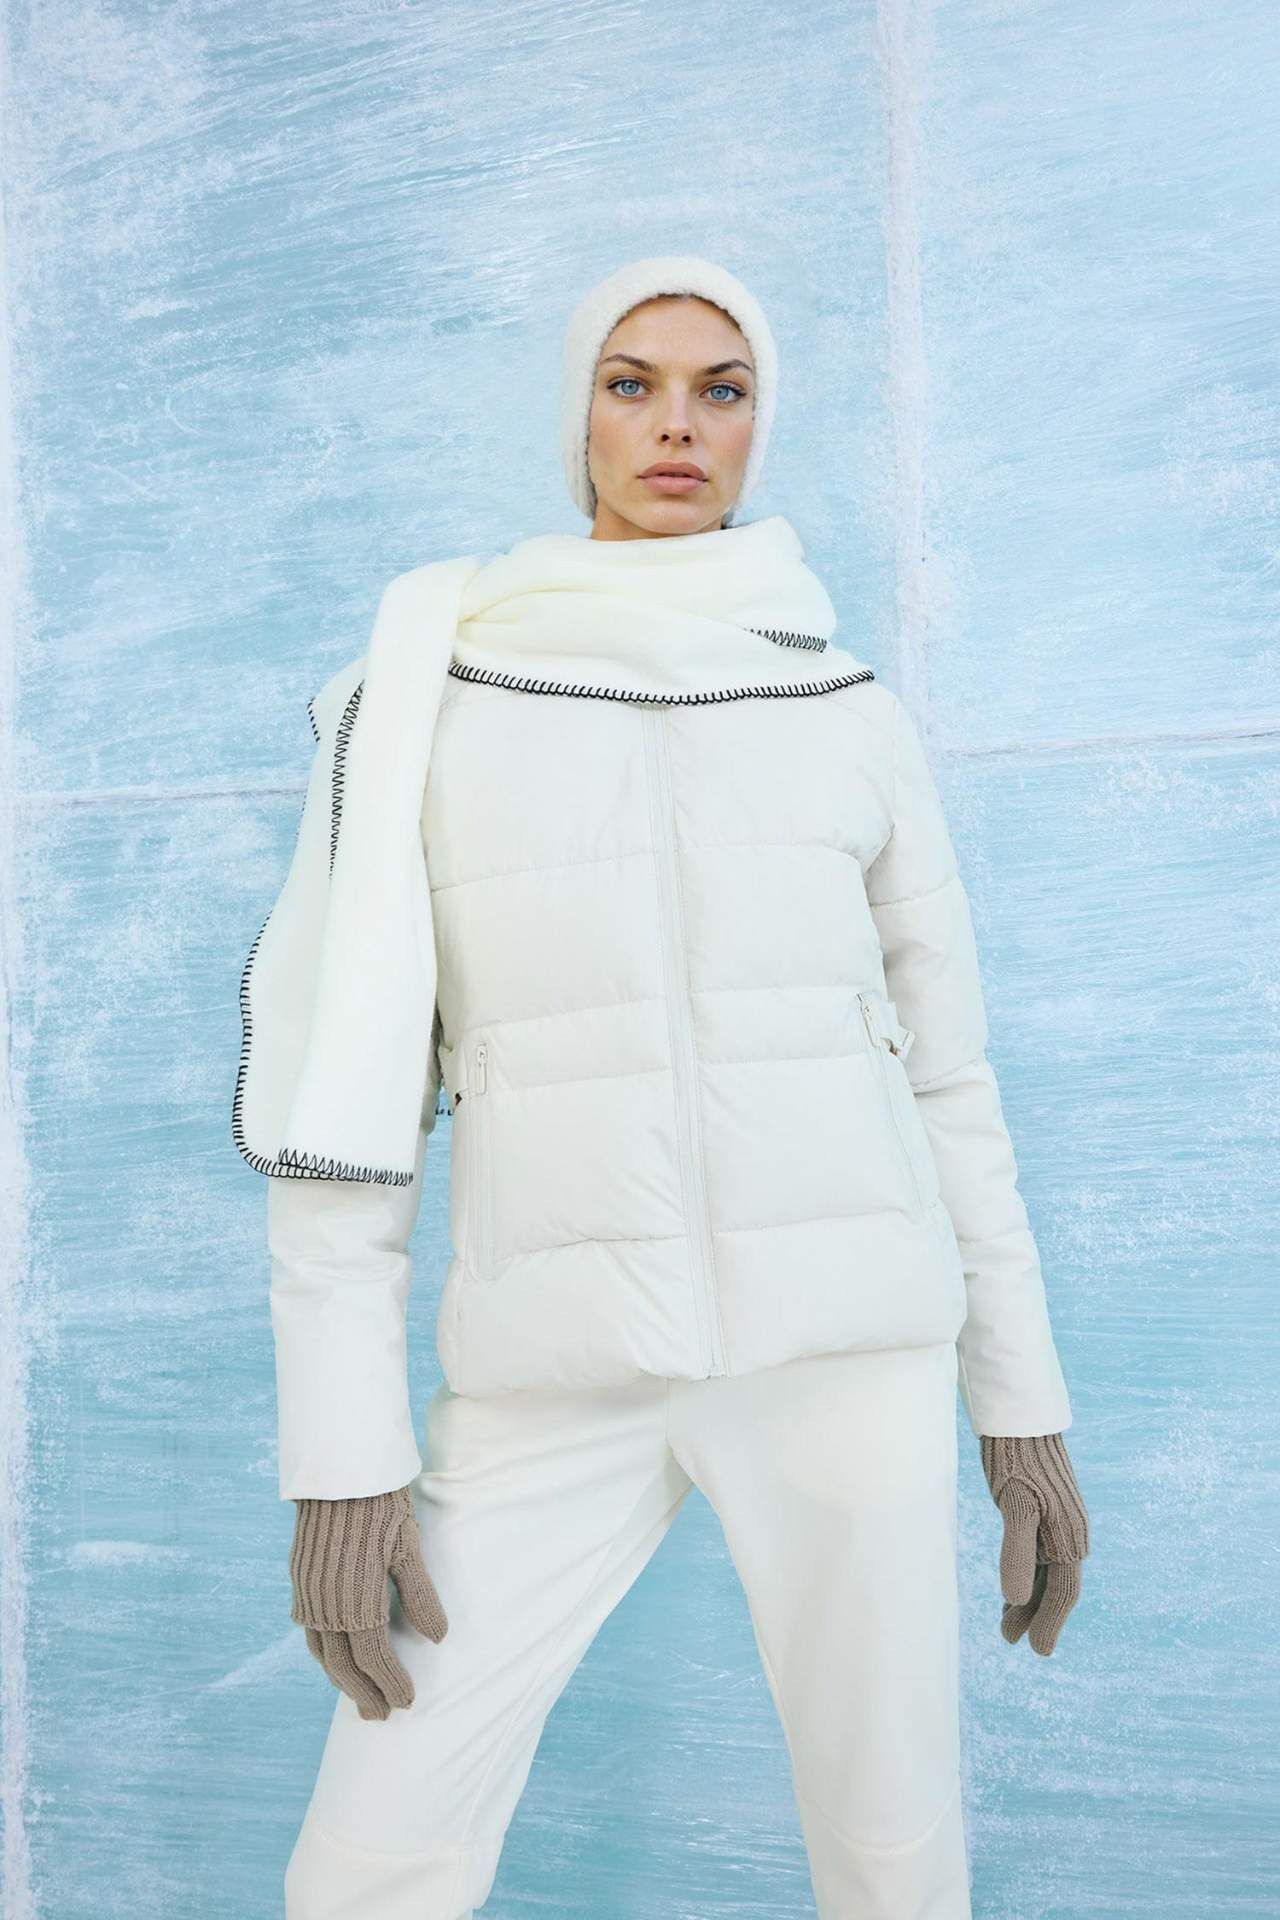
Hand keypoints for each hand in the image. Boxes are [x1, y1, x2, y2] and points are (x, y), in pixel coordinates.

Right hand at [289, 1482, 447, 1718]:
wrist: (338, 1469)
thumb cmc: (381, 1504)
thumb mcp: (409, 1546)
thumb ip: (420, 1596)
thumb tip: (437, 1639)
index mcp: (356, 1599)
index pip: (374, 1658)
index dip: (390, 1683)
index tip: (407, 1703)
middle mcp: (325, 1604)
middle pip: (342, 1665)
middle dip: (363, 1693)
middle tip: (381, 1716)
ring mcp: (307, 1592)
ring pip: (321, 1651)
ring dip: (340, 1678)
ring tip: (358, 1697)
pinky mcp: (300, 1578)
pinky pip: (309, 1629)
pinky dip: (324, 1652)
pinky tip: (335, 1656)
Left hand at [978, 1432, 1088, 1656]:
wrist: (1020, 1418)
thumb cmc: (1016, 1458)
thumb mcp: (1014, 1504)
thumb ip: (1016, 1551)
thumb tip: (1016, 1597)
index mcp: (1070, 1536)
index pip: (1063, 1592)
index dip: (1050, 1623)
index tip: (1037, 1651)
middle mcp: (1071, 1532)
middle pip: (1056, 1586)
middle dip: (1035, 1615)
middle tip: (1009, 1639)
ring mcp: (1059, 1522)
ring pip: (1046, 1572)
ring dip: (1029, 1597)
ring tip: (1006, 1622)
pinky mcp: (1045, 1511)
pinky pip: (1039, 1553)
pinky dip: (1026, 1574)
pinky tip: (1011, 1585)